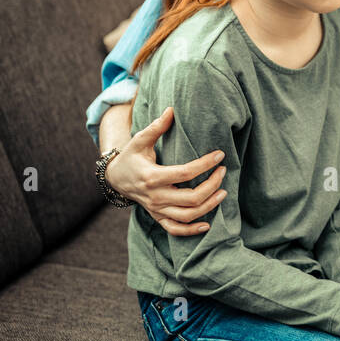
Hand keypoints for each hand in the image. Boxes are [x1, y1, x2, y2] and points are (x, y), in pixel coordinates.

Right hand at [105, 106, 227, 235]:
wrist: (115, 179)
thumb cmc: (131, 156)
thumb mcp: (139, 140)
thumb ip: (156, 127)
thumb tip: (171, 110)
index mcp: (152, 176)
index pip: (185, 173)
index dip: (205, 165)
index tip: (219, 155)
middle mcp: (155, 196)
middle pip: (191, 198)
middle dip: (212, 185)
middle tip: (223, 172)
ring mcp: (156, 209)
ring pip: (187, 215)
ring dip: (209, 206)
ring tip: (223, 192)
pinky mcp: (158, 217)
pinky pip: (175, 229)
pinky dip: (191, 230)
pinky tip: (207, 224)